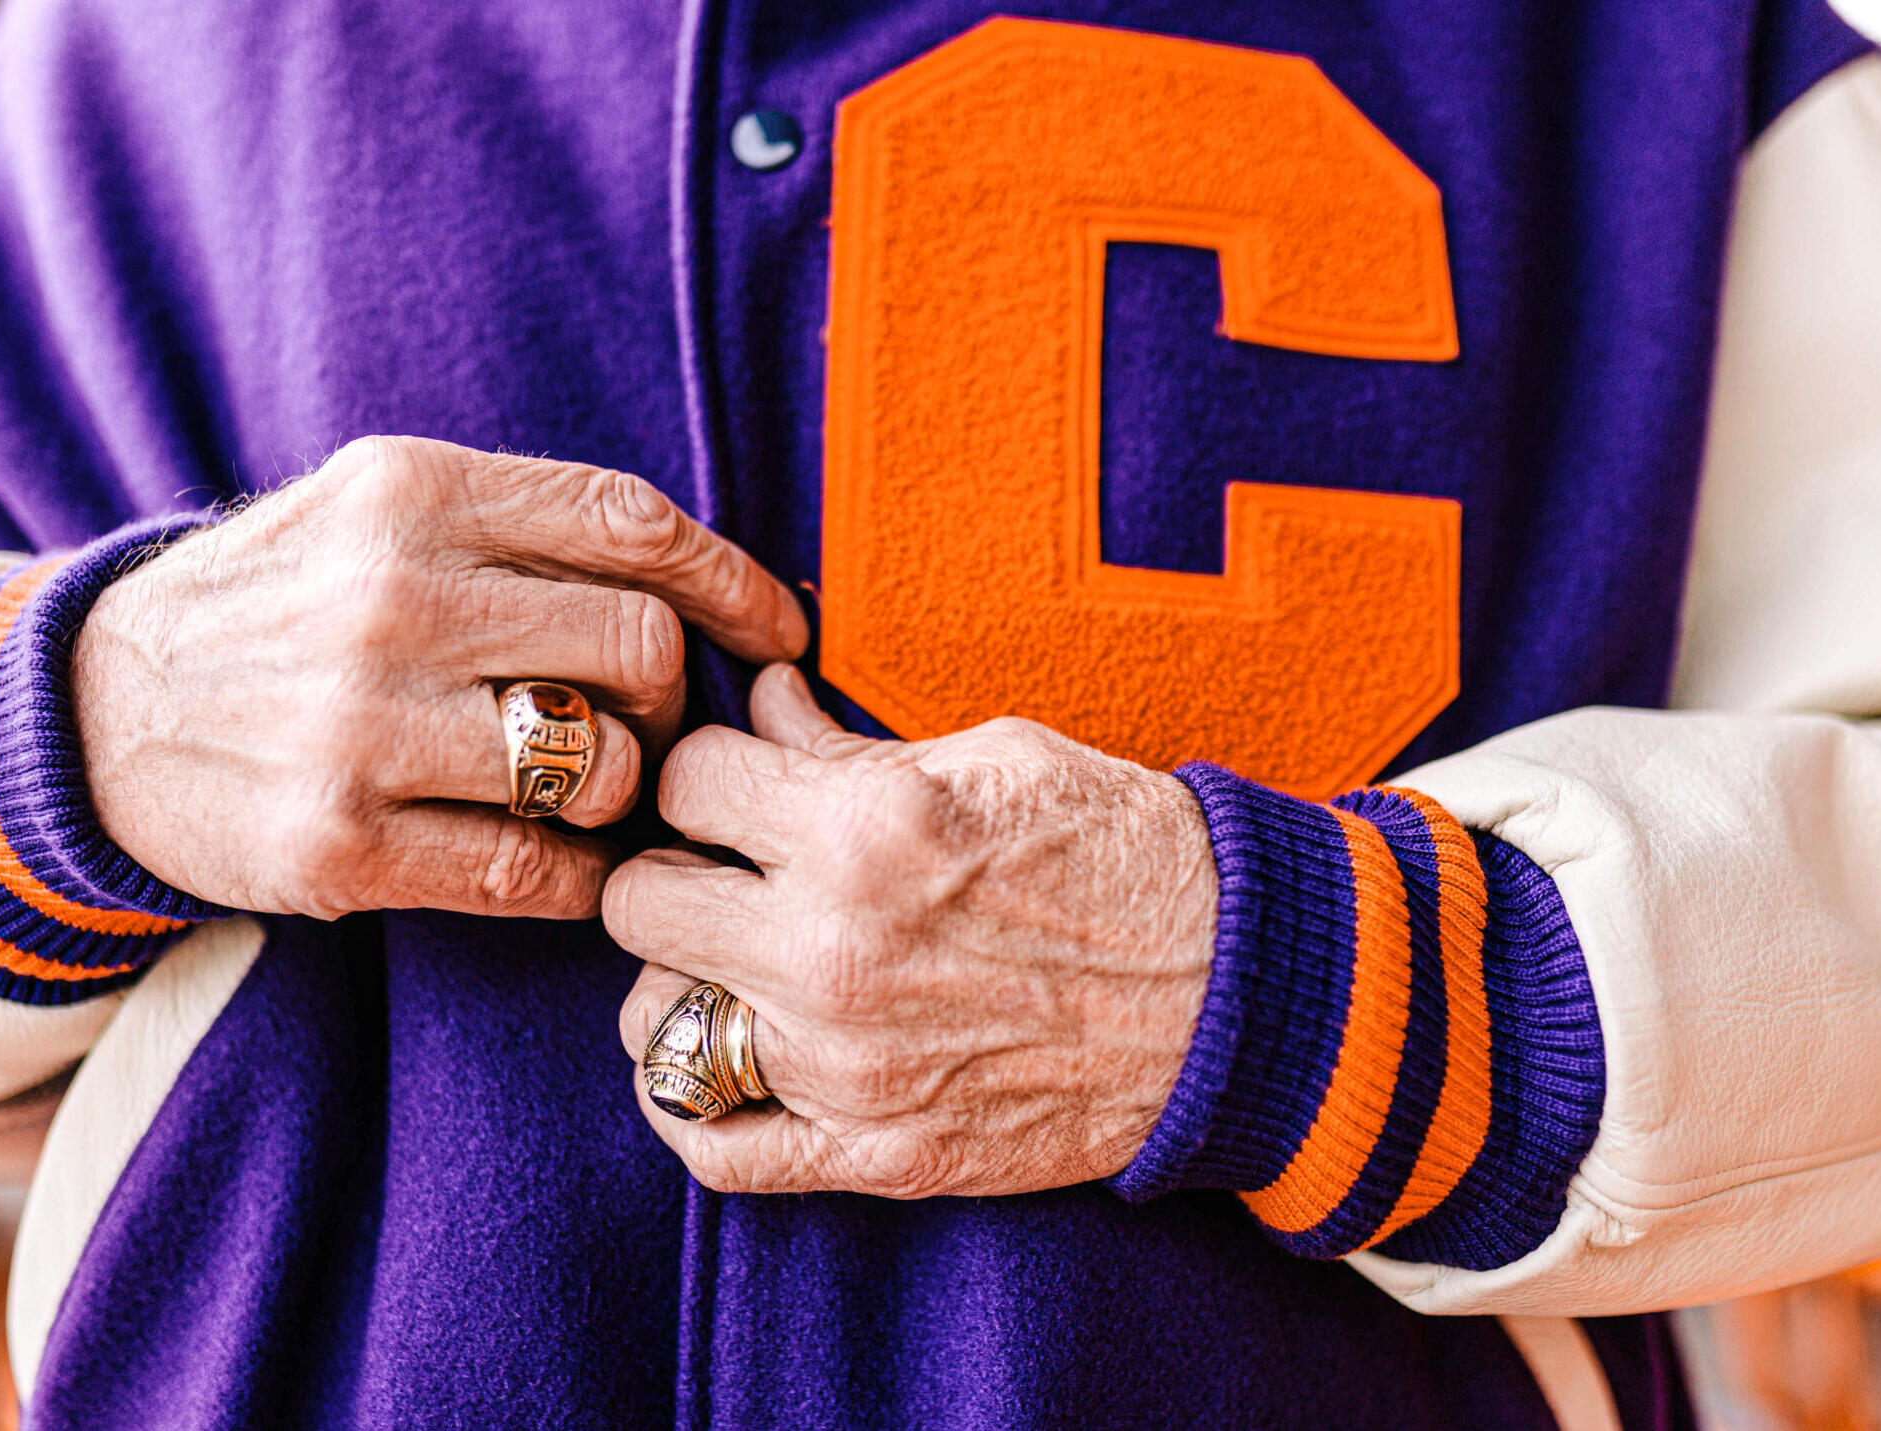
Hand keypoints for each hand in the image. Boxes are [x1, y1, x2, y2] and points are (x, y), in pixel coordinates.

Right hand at [72, 436, 805, 919]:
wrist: (91, 710)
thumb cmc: (278, 605)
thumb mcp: (374, 510)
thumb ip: (521, 527)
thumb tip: (709, 582)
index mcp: (410, 492)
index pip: (632, 524)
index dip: (734, 583)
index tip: (781, 631)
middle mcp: (391, 598)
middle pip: (642, 650)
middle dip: (671, 700)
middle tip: (642, 724)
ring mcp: (362, 727)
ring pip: (603, 768)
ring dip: (622, 793)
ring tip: (584, 789)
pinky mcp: (340, 844)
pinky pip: (534, 872)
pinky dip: (572, 874)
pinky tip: (547, 856)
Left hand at [605, 665, 1216, 1197]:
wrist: (1239, 990)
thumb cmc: (1124, 852)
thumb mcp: (991, 755)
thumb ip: (849, 743)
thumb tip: (762, 706)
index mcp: (864, 830)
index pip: (688, 778)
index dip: (709, 770)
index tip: (740, 783)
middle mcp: (836, 951)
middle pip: (641, 903)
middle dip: (674, 869)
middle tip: (723, 870)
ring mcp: (849, 1066)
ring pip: (655, 1023)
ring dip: (682, 981)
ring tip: (736, 959)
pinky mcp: (878, 1152)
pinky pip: (714, 1149)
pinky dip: (689, 1105)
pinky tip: (712, 1056)